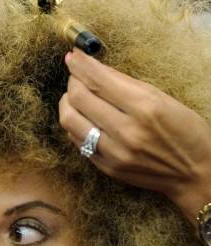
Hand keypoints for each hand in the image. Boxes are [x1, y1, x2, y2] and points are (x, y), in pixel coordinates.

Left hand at [60, 48, 210, 224]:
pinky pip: (78, 142)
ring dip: (67, 104)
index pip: (98, 80)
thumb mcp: (163, 99)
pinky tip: (83, 119)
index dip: (80, 65)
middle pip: (78, 99)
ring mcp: (114, 153)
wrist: (194, 172)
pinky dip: (76, 125)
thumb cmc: (184, 131)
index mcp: (144, 108)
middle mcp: (126, 132)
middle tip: (76, 77)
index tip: (73, 57)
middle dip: (72, 82)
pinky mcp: (107, 168)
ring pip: (70, 122)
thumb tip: (96, 69)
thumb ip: (127, 85)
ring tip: (74, 97)